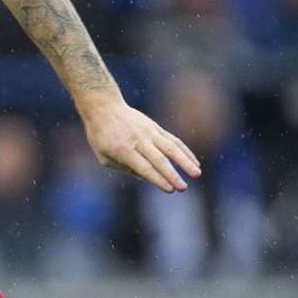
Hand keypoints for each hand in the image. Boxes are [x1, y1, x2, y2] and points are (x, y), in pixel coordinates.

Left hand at [81, 98, 201, 192]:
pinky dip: (185, 151)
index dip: (158, 179)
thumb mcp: (104, 156)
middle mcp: (138, 140)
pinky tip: (194, 162)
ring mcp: (149, 132)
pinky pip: (173, 140)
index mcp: (123, 150)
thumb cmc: (100, 135)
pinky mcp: (156, 127)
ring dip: (185, 162)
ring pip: (171, 148)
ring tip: (197, 174)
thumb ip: (125, 168)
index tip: (170, 190)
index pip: (144, 167)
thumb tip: (147, 177)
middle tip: (184, 189)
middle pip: (159, 159)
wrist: (104, 106)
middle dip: (172, 175)